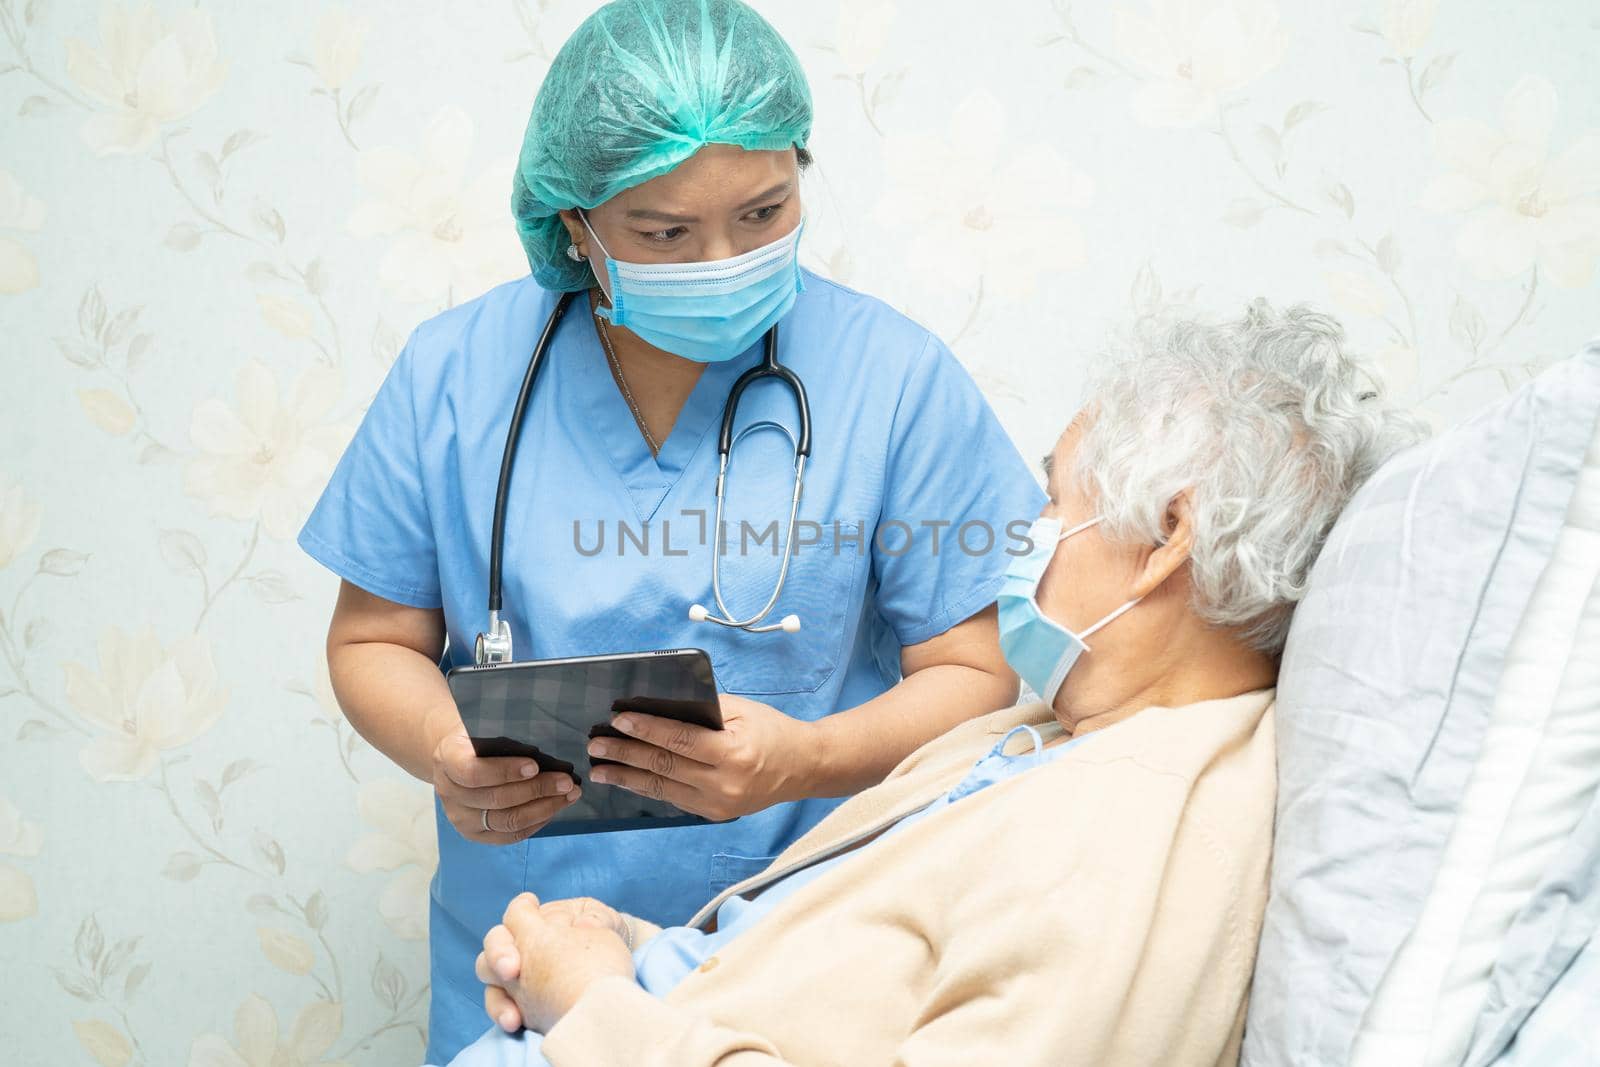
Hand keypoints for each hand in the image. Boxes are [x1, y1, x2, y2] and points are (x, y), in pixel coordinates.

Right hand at [430, 727, 581, 843]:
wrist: (456, 758)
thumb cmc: (479, 737)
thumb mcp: (483, 725)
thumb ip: (503, 734)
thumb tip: (547, 736)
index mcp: (447, 759)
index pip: (473, 771)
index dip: (505, 771)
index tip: (535, 765)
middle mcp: (449, 792)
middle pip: (496, 799)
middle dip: (537, 790)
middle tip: (567, 781)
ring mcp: (460, 817)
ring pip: (506, 821)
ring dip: (543, 809)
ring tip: (569, 795)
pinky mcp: (475, 834)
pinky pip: (509, 835)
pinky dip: (536, 823)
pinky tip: (555, 808)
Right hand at [475, 892, 635, 1033]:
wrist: (611, 976)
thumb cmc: (605, 942)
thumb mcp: (607, 923)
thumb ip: (596, 918)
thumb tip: (584, 926)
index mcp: (539, 923)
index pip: (518, 912)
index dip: (520, 912)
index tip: (529, 915)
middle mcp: (521, 949)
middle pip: (495, 944)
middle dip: (498, 954)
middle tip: (511, 970)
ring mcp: (519, 980)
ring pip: (492, 982)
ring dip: (497, 997)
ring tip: (511, 1015)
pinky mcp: (523, 1007)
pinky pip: (502, 1009)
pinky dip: (504, 1015)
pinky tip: (515, 1025)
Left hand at [583, 694, 815, 820]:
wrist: (802, 767)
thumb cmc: (771, 730)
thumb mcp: (742, 710)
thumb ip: (703, 710)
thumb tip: (657, 706)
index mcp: (734, 752)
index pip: (680, 740)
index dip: (646, 729)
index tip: (618, 719)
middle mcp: (725, 783)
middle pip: (665, 767)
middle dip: (626, 754)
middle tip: (596, 746)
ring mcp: (719, 804)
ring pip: (663, 789)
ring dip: (627, 778)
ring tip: (600, 770)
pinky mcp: (714, 814)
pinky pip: (673, 799)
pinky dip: (647, 788)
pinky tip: (627, 780)